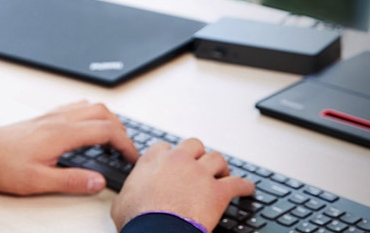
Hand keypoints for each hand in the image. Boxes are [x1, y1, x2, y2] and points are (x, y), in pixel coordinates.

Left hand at [0, 101, 137, 194]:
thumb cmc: (3, 165)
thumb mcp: (38, 181)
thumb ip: (71, 181)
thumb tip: (98, 182)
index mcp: (61, 133)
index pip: (105, 130)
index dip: (125, 143)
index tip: (132, 157)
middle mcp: (59, 119)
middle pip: (103, 112)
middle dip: (121, 129)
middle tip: (127, 149)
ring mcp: (52, 115)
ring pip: (91, 106)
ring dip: (108, 119)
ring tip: (113, 140)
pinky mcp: (46, 117)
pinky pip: (77, 107)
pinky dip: (92, 115)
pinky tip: (89, 129)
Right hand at [110, 139, 255, 231]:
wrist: (156, 231)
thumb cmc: (137, 219)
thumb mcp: (122, 200)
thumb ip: (130, 190)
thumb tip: (127, 196)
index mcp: (153, 161)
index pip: (165, 148)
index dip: (171, 156)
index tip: (174, 164)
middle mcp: (178, 161)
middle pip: (194, 146)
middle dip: (198, 155)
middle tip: (200, 166)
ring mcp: (200, 174)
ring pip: (217, 159)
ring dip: (220, 167)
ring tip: (222, 175)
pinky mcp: (218, 192)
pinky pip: (237, 184)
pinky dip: (244, 186)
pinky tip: (248, 189)